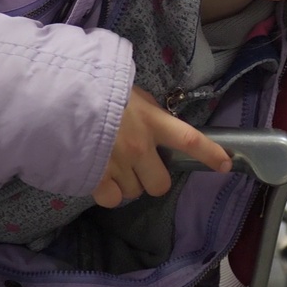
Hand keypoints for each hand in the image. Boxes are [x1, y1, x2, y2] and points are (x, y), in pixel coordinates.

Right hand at [92, 86, 232, 207]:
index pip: (190, 139)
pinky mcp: (96, 178)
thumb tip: (153, 122)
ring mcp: (118, 165)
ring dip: (127, 183)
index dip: (210, 153)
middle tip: (139, 167)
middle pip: (161, 184)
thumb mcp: (130, 93)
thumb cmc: (98, 88)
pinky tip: (98, 175)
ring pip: (134, 192)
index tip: (226, 164)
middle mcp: (140, 147)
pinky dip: (107, 192)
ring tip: (111, 164)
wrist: (61, 96)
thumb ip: (146, 112)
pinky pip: (112, 198)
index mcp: (152, 122)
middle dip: (153, 180)